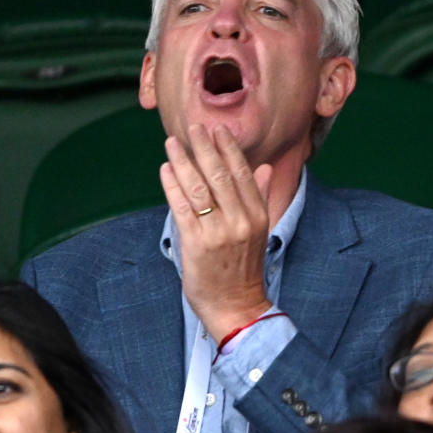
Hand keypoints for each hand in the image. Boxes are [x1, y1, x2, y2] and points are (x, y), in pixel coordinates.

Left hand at [160, 124, 273, 340]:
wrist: (236, 305)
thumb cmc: (244, 268)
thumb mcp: (258, 230)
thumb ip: (259, 197)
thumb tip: (265, 168)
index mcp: (258, 215)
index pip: (243, 174)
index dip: (229, 149)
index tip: (217, 129)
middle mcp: (240, 221)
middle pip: (221, 175)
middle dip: (205, 148)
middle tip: (193, 127)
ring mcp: (218, 232)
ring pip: (199, 188)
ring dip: (184, 162)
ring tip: (172, 143)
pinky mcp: (197, 244)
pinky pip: (182, 208)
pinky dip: (173, 186)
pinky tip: (166, 170)